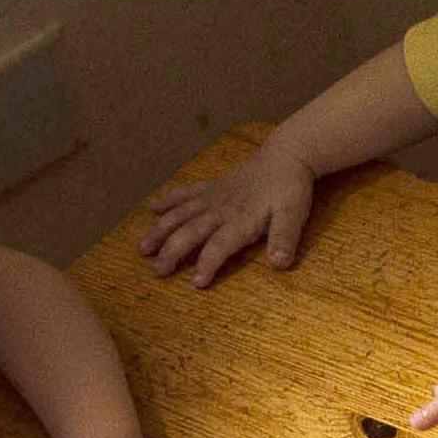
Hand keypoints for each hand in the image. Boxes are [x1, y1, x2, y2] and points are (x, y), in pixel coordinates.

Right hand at [135, 150, 319, 287]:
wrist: (286, 155)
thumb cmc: (291, 188)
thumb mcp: (294, 215)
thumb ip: (284, 238)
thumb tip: (279, 263)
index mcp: (241, 220)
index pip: (219, 245)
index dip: (207, 264)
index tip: (196, 282)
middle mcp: (220, 209)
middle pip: (191, 232)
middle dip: (173, 251)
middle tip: (157, 270)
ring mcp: (212, 196)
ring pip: (180, 214)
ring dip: (160, 230)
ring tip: (143, 247)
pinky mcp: (211, 186)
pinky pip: (185, 193)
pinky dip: (168, 200)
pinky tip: (151, 208)